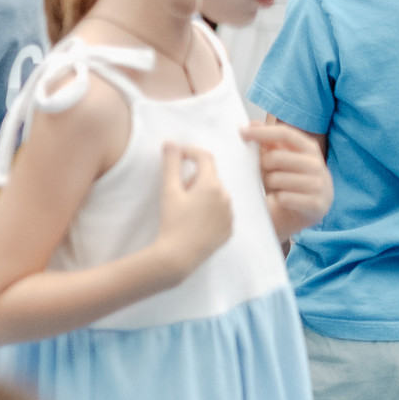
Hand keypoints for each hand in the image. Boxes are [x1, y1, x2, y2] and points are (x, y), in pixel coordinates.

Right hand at [153, 142, 231, 277]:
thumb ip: (171, 165)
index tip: (178, 154)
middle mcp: (226, 197)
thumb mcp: (168, 191)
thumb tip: (171, 143)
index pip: (205, 157)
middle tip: (177, 191)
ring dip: (203, 195)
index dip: (191, 152)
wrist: (179, 256)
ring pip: (217, 196)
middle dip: (195, 178)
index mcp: (211, 185)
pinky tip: (195, 223)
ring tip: (186, 210)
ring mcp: (230, 214)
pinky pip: (221, 213)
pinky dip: (210, 212)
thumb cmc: (172, 222)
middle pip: (210, 178)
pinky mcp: (229, 230)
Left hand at [243, 123, 331, 240]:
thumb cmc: (285, 182)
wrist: (301, 214)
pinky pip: (284, 198)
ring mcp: (320, 184)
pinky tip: (281, 200)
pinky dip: (277, 199)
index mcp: (309, 148)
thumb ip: (267, 143)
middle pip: (276, 157)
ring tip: (274, 188)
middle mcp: (317, 164)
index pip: (285, 133)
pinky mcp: (317, 204)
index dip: (263, 132)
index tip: (241, 132)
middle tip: (265, 174)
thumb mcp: (276, 161)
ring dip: (269, 185)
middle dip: (263, 166)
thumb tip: (251, 123)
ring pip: (277, 179)